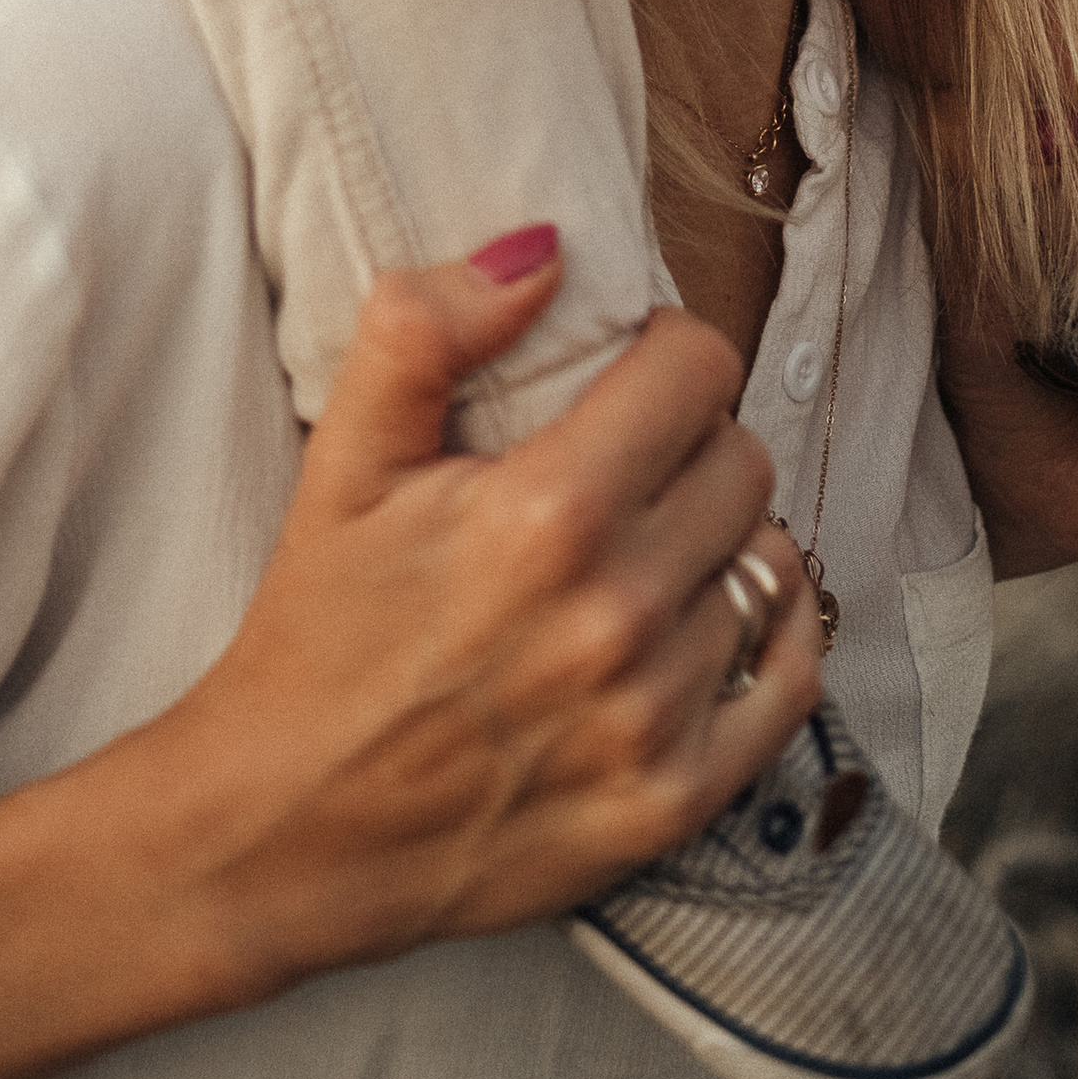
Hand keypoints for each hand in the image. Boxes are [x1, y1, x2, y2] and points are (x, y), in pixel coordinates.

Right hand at [156, 232, 819, 992]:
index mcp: (547, 512)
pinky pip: (792, 678)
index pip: (699, 371)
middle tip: (621, 465)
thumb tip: (543, 250)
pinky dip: (767, 635)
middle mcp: (620, 613)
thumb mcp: (344, 460)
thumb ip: (425, 328)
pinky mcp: (674, 800)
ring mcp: (656, 715)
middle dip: (689, 442)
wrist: (285, 828)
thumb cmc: (318, 630)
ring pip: (768, 562)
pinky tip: (704, 618)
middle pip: (742, 458)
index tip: (621, 377)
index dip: (662, 355)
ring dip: (715, 542)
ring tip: (641, 551)